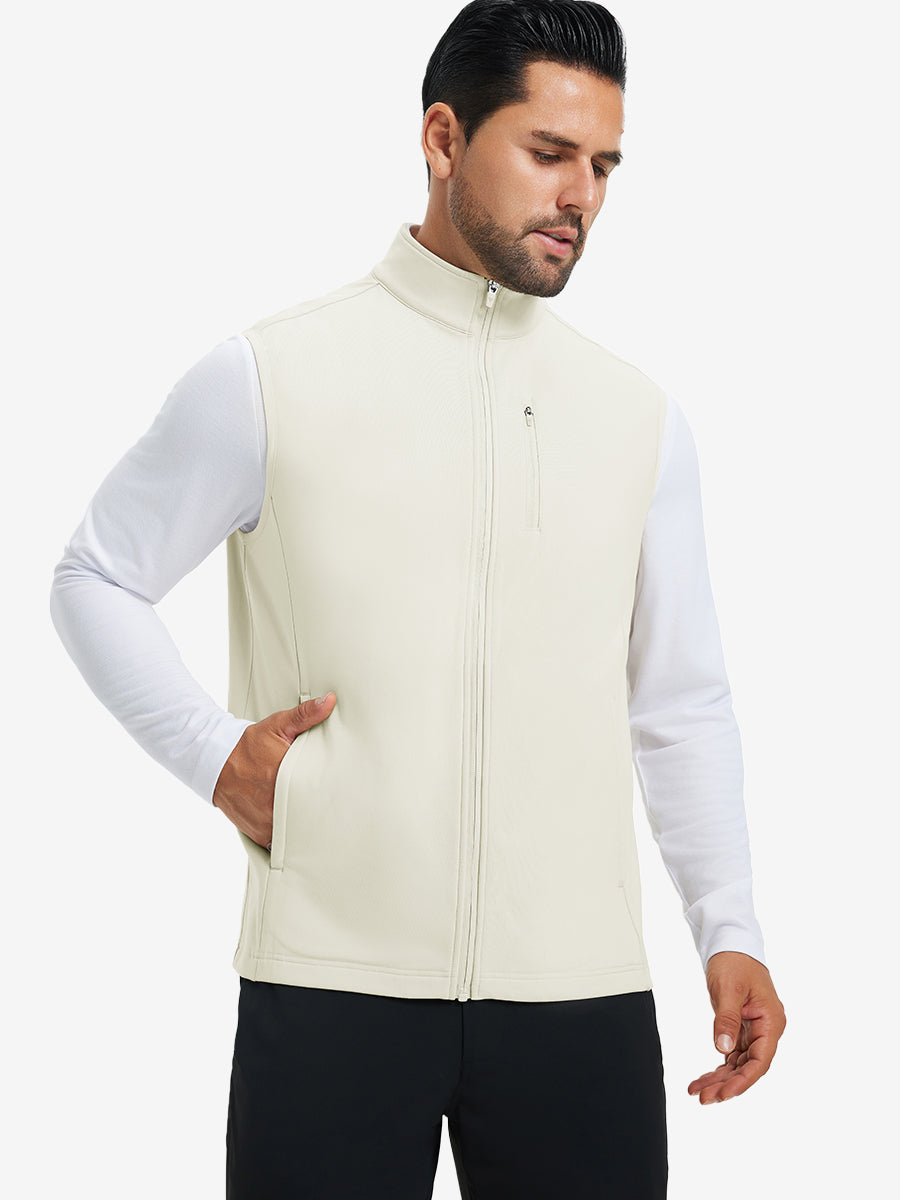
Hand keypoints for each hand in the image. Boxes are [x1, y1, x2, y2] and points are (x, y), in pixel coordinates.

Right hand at [212, 693, 335, 848]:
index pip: (318, 794)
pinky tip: (301, 834)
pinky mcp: (258, 834)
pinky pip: (280, 843)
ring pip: (296, 834)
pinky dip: (289, 839)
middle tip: (338, 814)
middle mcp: (274, 803)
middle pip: (309, 817)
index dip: (332, 797)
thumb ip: (305, 715)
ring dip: (306, 830)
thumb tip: (330, 700)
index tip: (344, 797)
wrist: (215, 762)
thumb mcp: (278, 726)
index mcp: (284, 776)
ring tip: (323, 827)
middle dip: (322, 816)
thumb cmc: (250, 744)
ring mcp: (266, 822)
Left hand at [687, 950, 785, 1104]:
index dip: (743, 1081)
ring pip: (739, 1063)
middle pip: (749, 1066)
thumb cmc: (734, 961)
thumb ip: (726, 1020)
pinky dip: (718, 1066)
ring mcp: (755, 1030)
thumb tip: (723, 1049)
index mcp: (772, 1021)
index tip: (724, 1094)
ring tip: (697, 1091)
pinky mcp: (742, 1028)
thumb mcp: (728, 989)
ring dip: (720, 1078)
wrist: (730, 942)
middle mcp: (767, 1029)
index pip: (761, 1060)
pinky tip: (703, 1078)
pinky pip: (732, 1054)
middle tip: (703, 1098)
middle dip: (726, 1084)